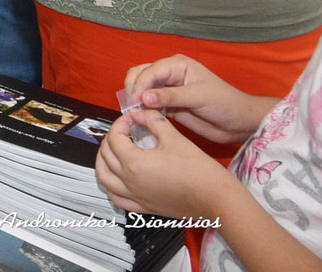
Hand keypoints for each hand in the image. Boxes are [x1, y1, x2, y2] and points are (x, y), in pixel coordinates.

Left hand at [96, 109, 236, 218]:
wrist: (217, 199)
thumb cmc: (200, 171)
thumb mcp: (174, 138)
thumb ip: (152, 121)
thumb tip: (138, 113)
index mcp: (134, 163)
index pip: (114, 138)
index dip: (120, 124)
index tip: (131, 119)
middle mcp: (130, 182)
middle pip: (106, 156)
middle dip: (111, 139)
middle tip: (123, 131)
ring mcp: (136, 197)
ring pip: (105, 179)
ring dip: (103, 162)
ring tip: (113, 151)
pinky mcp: (145, 208)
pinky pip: (118, 199)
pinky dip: (111, 187)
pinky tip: (118, 179)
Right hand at [124, 55, 271, 144]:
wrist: (239, 123)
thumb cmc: (225, 103)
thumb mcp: (198, 97)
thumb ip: (171, 96)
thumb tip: (143, 97)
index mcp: (177, 65)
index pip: (150, 71)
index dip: (139, 85)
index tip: (135, 101)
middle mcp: (169, 75)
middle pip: (140, 76)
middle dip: (133, 90)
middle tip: (130, 107)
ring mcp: (168, 90)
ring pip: (142, 90)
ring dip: (136, 101)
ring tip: (133, 114)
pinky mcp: (169, 106)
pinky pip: (149, 105)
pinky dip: (143, 110)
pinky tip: (141, 118)